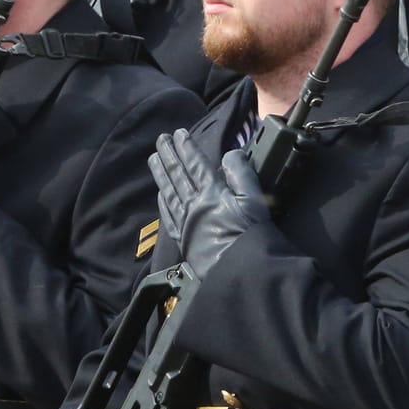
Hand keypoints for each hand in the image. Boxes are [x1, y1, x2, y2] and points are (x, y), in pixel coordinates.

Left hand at [147, 129, 268, 277]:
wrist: (240, 274)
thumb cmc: (251, 238)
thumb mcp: (255, 201)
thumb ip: (242, 174)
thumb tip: (231, 154)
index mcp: (212, 193)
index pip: (195, 165)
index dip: (186, 148)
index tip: (178, 134)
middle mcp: (194, 205)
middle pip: (178, 175)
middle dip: (169, 155)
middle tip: (160, 139)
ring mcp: (186, 223)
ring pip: (169, 192)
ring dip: (161, 173)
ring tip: (153, 158)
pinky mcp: (184, 239)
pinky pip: (168, 216)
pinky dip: (163, 201)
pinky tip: (160, 193)